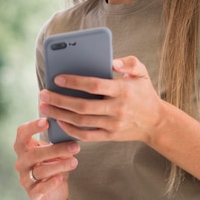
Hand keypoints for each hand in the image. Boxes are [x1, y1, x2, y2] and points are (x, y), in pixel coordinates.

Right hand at [14, 118, 78, 199]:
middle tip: (75, 146)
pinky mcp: (32, 193)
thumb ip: (58, 141)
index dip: (32, 127)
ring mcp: (25, 178)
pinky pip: (40, 188)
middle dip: (56, 149)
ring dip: (59, 165)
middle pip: (34, 154)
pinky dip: (52, 182)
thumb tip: (70, 131)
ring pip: (40, 171)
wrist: (54, 191)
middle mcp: (21, 162)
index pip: (22, 133)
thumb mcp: (55, 151)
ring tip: (74, 162)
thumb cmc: (53, 164)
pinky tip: (61, 177)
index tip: (47, 122)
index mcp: (24, 147)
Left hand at [38, 56, 163, 142]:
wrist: (156, 122)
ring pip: (81, 122)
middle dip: (59, 100)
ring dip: (59, 115)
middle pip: (82, 106)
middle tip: (42, 94)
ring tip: (44, 107)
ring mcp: (113, 125)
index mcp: (123, 90)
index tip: (57, 78)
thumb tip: (112, 62)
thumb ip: (129, 62)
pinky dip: (70, 130)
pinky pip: (87, 136)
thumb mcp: (142, 72)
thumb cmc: (144, 92)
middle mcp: (117, 109)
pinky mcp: (110, 136)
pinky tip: (59, 121)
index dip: (75, 82)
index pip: (94, 86)